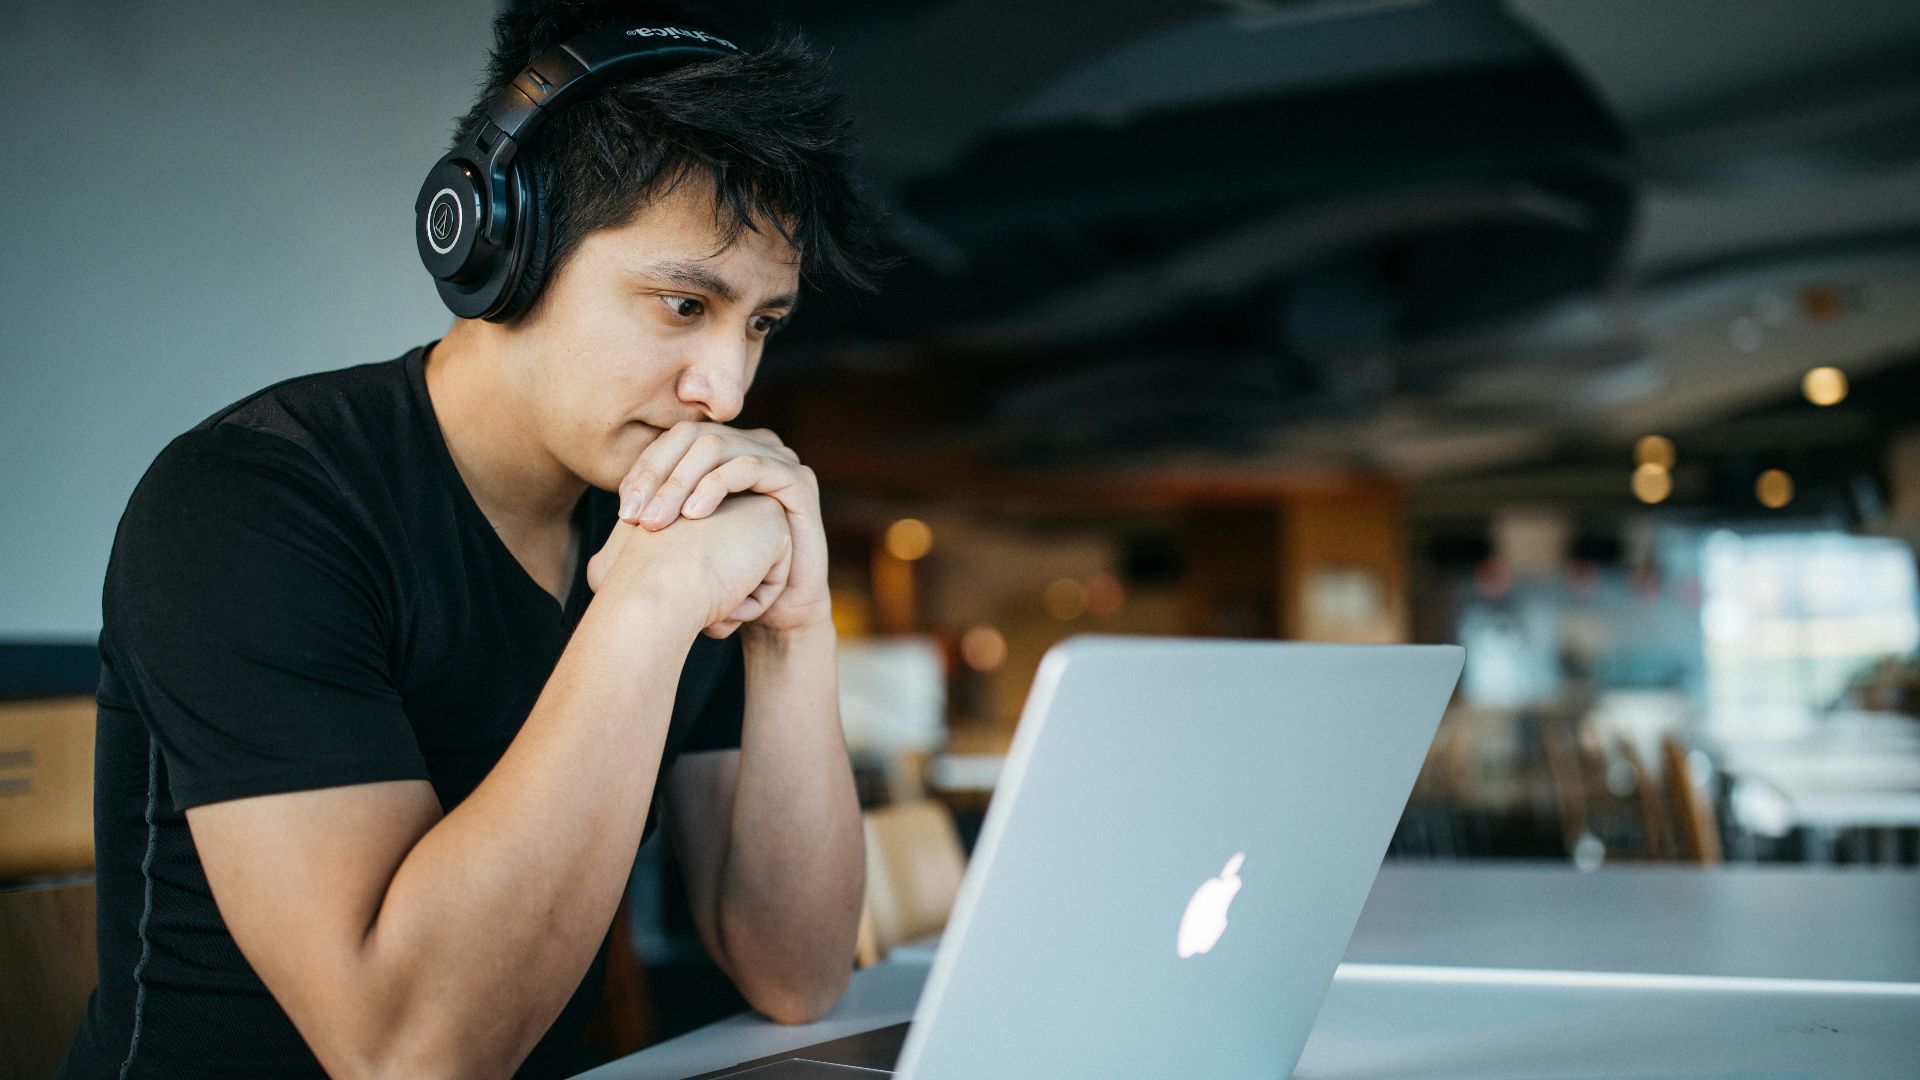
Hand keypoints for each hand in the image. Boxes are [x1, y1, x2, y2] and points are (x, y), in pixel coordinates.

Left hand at [615, 422, 829, 634]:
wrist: (778, 611)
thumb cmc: (728, 579)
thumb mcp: (685, 545)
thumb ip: (657, 521)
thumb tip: (612, 522)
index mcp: (724, 453)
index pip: (673, 441)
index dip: (644, 469)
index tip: (623, 510)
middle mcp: (751, 447)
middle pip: (692, 437)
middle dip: (657, 475)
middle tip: (634, 517)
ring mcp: (778, 458)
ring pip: (716, 447)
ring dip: (680, 482)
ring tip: (658, 521)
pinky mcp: (798, 479)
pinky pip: (750, 465)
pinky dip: (716, 485)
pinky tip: (694, 515)